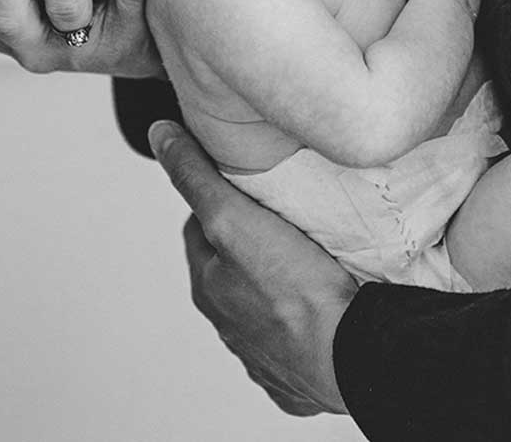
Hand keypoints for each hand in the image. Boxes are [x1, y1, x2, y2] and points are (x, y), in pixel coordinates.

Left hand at [149, 120, 355, 415]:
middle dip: (250, 239)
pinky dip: (304, 318)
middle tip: (282, 212)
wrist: (350, 357)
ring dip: (277, 279)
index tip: (246, 182)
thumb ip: (196, 178)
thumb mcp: (233, 219)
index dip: (220, 198)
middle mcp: (228, 324)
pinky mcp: (298, 375)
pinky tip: (326, 302)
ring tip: (310, 253)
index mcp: (207, 288)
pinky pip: (295, 338)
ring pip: (262, 302)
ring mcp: (264, 353)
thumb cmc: (295, 293)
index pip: (200, 227)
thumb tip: (160, 136)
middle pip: (231, 264)